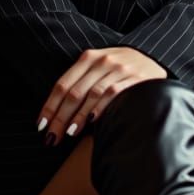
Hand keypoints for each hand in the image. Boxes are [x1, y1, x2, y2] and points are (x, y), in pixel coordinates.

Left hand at [37, 46, 166, 145]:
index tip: (41, 127)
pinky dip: (100, 108)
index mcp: (89, 57)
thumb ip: (80, 82)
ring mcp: (120, 68)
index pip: (62, 85)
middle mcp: (103, 60)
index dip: (50, 107)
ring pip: (91, 95)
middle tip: (52, 138)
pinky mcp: (135, 76)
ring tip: (70, 133)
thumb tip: (55, 114)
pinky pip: (112, 93)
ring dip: (78, 117)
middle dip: (60, 118)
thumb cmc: (119, 68)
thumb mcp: (98, 67)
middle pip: (74, 93)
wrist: (152, 55)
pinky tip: (92, 121)